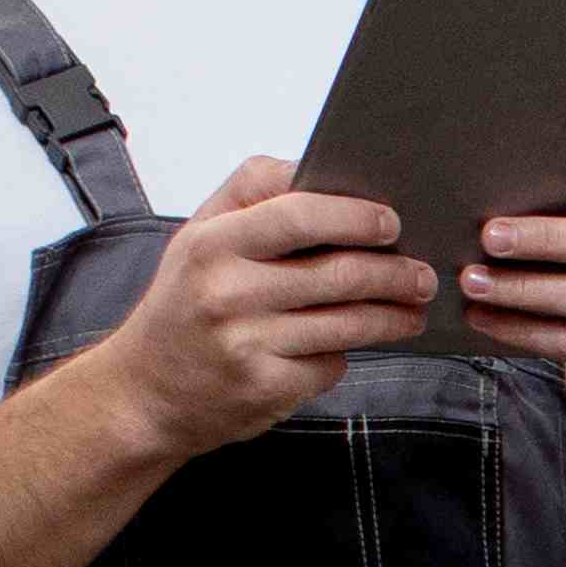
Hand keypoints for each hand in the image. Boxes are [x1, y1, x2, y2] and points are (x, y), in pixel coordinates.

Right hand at [84, 155, 436, 457]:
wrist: (143, 392)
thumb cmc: (182, 306)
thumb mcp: (197, 238)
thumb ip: (252, 196)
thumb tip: (322, 174)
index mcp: (211, 243)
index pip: (299, 213)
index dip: (355, 215)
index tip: (391, 221)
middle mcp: (226, 292)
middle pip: (338, 273)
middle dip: (394, 273)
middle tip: (422, 274)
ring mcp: (246, 343)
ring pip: (347, 323)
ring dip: (393, 315)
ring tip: (412, 308)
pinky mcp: (265, 388)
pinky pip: (330, 364)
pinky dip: (347, 354)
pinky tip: (352, 345)